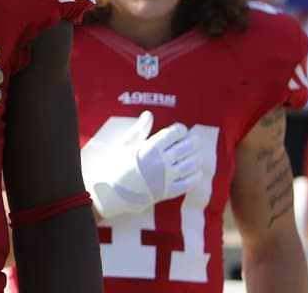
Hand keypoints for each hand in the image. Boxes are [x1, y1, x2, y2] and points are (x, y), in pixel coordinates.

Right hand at [81, 111, 201, 218]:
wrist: (109, 192)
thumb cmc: (115, 165)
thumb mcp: (125, 144)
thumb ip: (140, 129)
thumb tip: (149, 114)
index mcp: (150, 148)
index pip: (174, 134)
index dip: (180, 130)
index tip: (180, 130)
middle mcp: (160, 162)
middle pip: (186, 147)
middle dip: (193, 141)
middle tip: (195, 139)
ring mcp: (165, 178)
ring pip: (190, 165)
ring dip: (197, 158)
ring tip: (198, 154)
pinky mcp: (167, 192)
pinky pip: (187, 184)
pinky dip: (195, 177)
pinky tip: (197, 173)